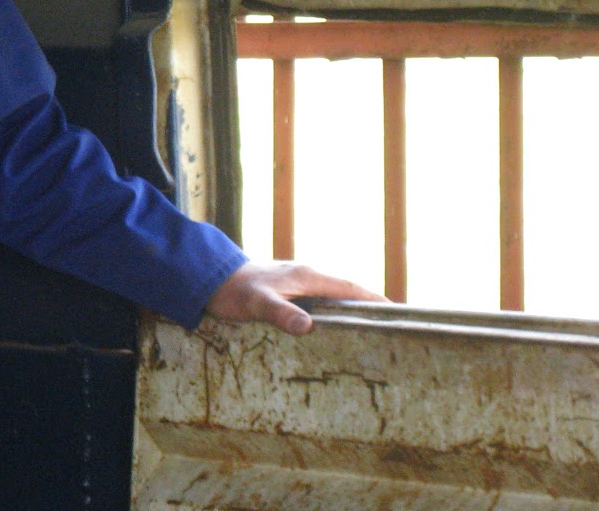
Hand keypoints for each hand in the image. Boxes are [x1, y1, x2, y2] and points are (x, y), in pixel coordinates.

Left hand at [206, 260, 384, 335]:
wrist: (209, 277)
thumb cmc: (234, 291)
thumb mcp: (258, 304)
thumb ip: (281, 314)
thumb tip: (308, 327)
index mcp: (307, 276)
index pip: (350, 287)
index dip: (373, 300)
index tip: (397, 313)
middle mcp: (306, 275)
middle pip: (346, 290)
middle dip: (368, 306)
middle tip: (391, 327)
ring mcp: (297, 281)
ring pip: (332, 295)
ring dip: (350, 309)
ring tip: (370, 331)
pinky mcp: (287, 289)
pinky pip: (318, 300)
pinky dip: (332, 311)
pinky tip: (333, 327)